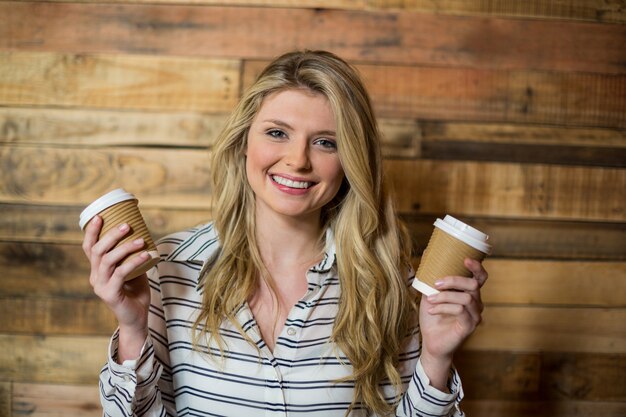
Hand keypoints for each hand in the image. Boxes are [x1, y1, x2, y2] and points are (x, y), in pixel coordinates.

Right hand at [82, 215, 150, 353]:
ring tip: (141, 240)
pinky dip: (134, 262)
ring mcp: (101, 286)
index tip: (100, 216)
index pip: (89, 247)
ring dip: (125, 248)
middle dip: (111, 235)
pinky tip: (146, 255)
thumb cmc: (136, 292)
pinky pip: (121, 273)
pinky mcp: (110, 294)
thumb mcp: (133, 269)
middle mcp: (95, 276)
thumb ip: (132, 255)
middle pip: (97, 251)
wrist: (137, 318)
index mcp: (97, 269)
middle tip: (126, 225)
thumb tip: (143, 233)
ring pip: (108, 261)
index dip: (92, 231)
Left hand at [418, 258, 487, 388]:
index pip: (480, 278)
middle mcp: (476, 303)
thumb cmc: (432, 317)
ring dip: (444, 296)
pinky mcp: (469, 326)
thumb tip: (426, 253)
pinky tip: (431, 310)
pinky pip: (460, 311)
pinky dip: (443, 307)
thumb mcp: (429, 293)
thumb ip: (430, 278)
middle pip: (473, 285)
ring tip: (430, 299)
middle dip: (454, 280)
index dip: (476, 267)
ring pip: (465, 298)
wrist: (430, 341)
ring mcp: (474, 315)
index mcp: (468, 293)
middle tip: (436, 283)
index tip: (465, 259)